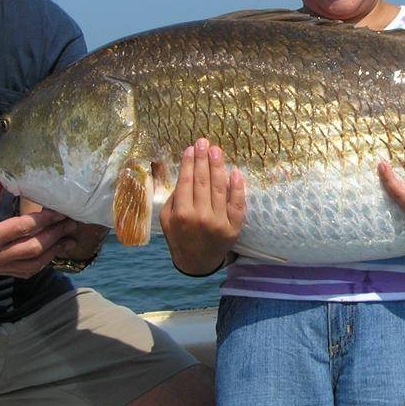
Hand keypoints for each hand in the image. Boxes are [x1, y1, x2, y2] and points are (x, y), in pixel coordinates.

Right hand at [0, 168, 77, 277]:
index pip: (23, 227)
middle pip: (33, 247)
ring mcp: (0, 267)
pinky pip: (26, 272)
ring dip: (54, 251)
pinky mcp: (1, 273)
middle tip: (72, 223)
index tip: (60, 211)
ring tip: (70, 240)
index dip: (45, 219)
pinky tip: (53, 254)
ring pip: (33, 263)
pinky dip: (42, 264)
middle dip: (56, 235)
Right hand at [160, 139, 245, 275]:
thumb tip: (184, 171)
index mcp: (181, 215)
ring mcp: (219, 222)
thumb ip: (173, 197)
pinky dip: (237, 187)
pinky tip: (235, 172)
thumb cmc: (180, 236)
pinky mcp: (234, 227)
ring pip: (220, 189)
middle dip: (203, 159)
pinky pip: (237, 204)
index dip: (189, 163)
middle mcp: (200, 217)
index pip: (186, 182)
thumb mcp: (167, 220)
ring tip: (217, 151)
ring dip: (218, 167)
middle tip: (204, 142)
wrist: (197, 263)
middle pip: (203, 182)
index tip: (191, 148)